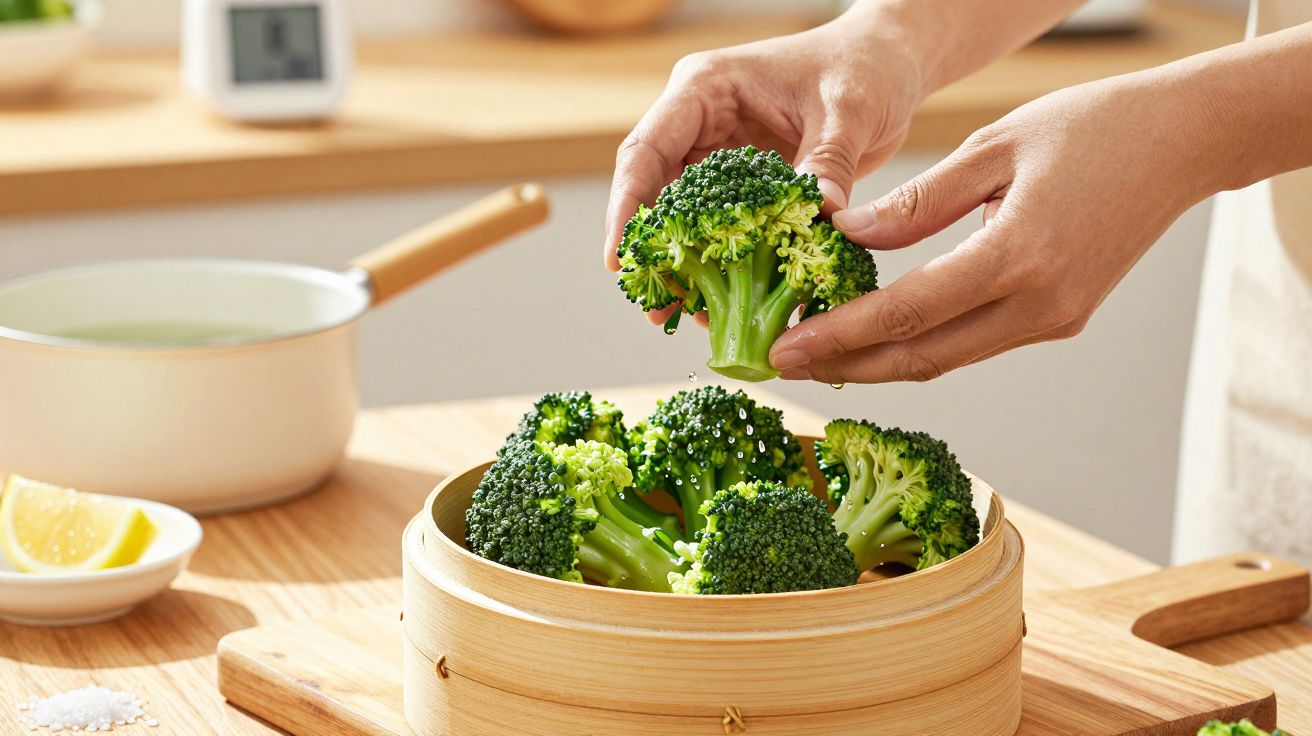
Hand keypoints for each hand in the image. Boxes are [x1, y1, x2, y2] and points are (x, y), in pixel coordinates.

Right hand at [602, 18, 927, 322]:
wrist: (890, 64)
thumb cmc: (863, 66)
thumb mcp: (849, 110)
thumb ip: (830, 159)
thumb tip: (822, 212)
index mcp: (706, 90)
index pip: (647, 150)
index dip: (627, 206)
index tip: (620, 259)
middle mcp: (702, 125)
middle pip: (655, 194)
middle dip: (655, 254)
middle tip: (657, 309)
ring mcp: (721, 157)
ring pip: (686, 221)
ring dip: (687, 269)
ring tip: (690, 318)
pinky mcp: (747, 188)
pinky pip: (725, 232)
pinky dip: (726, 268)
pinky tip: (731, 305)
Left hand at [768, 72, 1223, 382]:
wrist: (1182, 142)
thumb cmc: (1090, 127)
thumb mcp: (991, 148)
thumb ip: (918, 204)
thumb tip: (847, 238)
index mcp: (1018, 256)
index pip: (905, 314)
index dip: (838, 337)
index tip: (782, 350)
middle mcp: (1039, 305)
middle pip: (922, 357)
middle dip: (845, 366)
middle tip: (782, 366)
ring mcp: (1054, 320)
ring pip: (948, 358)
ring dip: (880, 362)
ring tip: (818, 353)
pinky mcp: (1061, 320)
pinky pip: (975, 342)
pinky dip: (922, 344)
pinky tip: (879, 336)